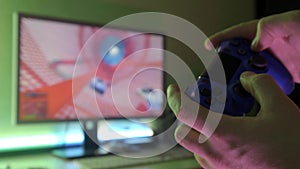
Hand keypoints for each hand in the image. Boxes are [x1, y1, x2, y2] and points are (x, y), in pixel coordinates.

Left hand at [167, 72, 299, 168]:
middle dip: (186, 116)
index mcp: (224, 134)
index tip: (174, 89)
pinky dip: (210, 142)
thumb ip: (261, 86)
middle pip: (183, 132)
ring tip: (219, 119)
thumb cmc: (292, 150)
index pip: (185, 113)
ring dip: (198, 130)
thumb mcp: (281, 108)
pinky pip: (206, 156)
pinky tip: (230, 135)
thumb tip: (247, 79)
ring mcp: (218, 166)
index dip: (175, 98)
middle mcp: (215, 153)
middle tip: (199, 106)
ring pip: (193, 146)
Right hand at [205, 10, 299, 82]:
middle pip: (237, 57)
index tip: (207, 47)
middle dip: (225, 65)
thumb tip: (253, 42)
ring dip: (237, 80)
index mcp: (264, 32)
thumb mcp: (295, 22)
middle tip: (217, 75)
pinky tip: (248, 96)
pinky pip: (261, 84)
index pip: (236, 34)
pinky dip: (253, 90)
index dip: (219, 40)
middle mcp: (265, 48)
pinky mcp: (279, 76)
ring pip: (247, 72)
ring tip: (229, 89)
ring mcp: (271, 63)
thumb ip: (271, 27)